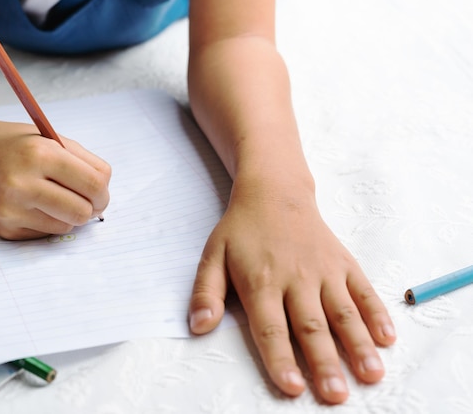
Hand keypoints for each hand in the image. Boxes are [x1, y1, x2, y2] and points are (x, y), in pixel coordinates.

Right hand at [0, 121, 110, 239]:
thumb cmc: (16, 146)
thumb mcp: (52, 139)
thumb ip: (85, 163)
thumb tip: (104, 193)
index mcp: (40, 154)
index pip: (93, 184)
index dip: (104, 192)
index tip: (101, 194)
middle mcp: (22, 183)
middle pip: (82, 211)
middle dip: (91, 208)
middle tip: (88, 202)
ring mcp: (11, 209)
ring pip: (66, 226)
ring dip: (69, 215)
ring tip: (56, 198)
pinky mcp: (5, 228)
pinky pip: (46, 234)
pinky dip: (48, 221)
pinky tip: (34, 205)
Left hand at [188, 185, 395, 403]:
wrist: (274, 191)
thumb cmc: (241, 229)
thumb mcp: (212, 256)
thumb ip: (205, 292)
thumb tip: (199, 326)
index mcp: (261, 281)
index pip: (270, 328)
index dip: (281, 359)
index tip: (293, 388)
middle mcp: (295, 278)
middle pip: (311, 326)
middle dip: (324, 362)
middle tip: (337, 395)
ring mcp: (323, 270)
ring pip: (343, 312)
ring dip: (358, 344)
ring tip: (372, 374)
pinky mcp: (343, 263)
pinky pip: (363, 290)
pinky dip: (376, 313)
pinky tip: (387, 338)